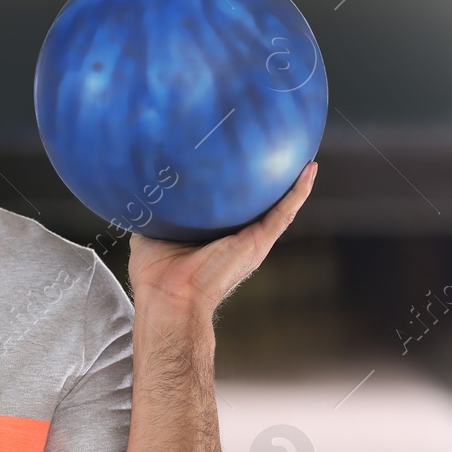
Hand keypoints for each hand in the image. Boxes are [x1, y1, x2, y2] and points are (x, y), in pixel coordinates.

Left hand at [127, 162, 317, 321]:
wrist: (170, 297)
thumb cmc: (155, 275)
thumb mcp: (150, 232)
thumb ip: (151, 212)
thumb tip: (141, 188)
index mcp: (215, 237)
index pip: (230, 208)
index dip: (237, 186)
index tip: (242, 161)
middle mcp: (238, 237)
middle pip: (259, 206)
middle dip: (271, 184)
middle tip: (278, 154)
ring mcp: (251, 239)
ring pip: (280, 207)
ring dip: (296, 184)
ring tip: (307, 159)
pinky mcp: (258, 241)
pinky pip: (284, 212)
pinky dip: (299, 191)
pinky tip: (309, 169)